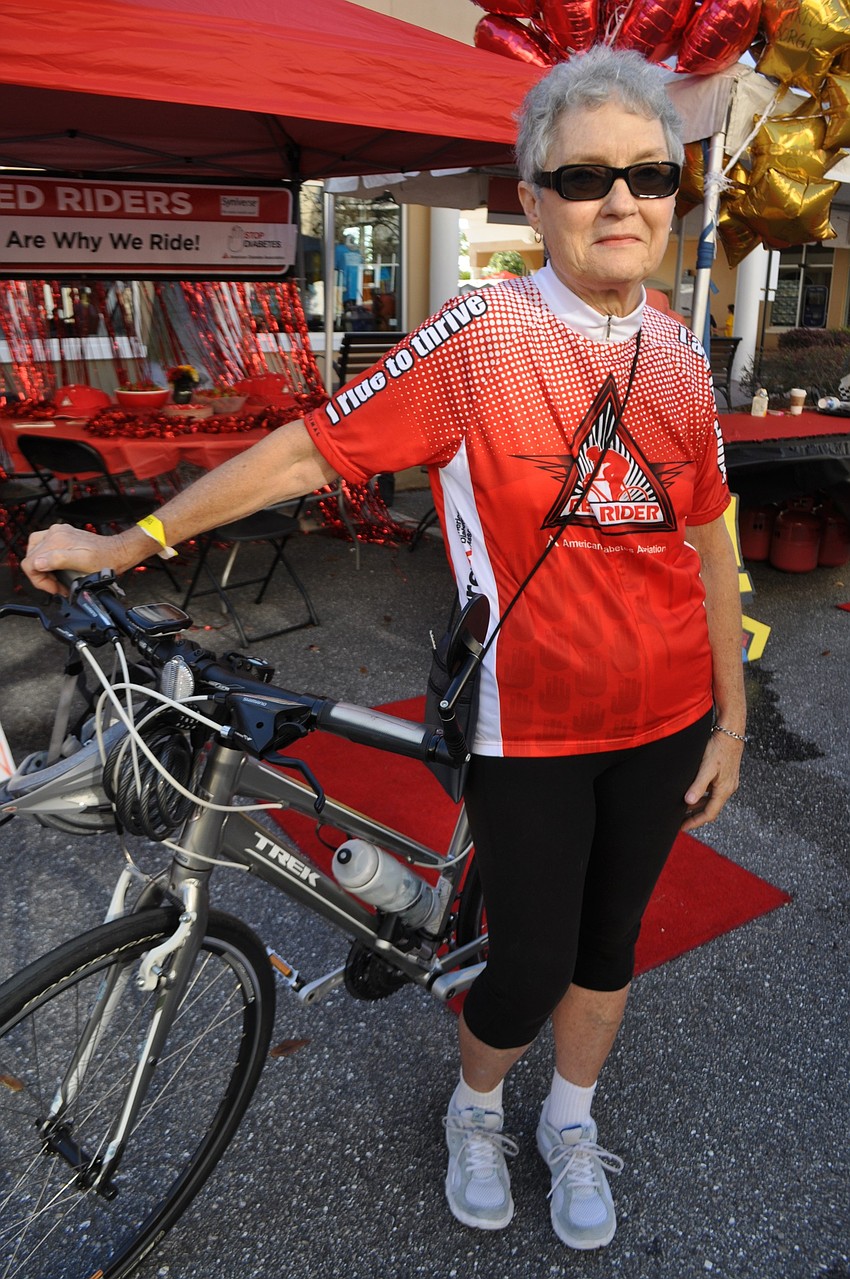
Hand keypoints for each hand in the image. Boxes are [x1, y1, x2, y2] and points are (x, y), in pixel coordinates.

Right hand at [22, 524, 136, 594]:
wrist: (118, 551)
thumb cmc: (105, 559)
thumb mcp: (83, 562)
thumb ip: (59, 560)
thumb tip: (38, 563)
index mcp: (56, 540)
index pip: (30, 562)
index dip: (38, 580)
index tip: (53, 588)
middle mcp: (55, 533)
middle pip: (32, 558)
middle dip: (42, 576)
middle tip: (57, 586)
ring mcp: (58, 533)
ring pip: (36, 553)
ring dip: (43, 569)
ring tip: (57, 580)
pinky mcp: (63, 536)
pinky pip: (46, 549)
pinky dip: (49, 562)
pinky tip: (59, 570)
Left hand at [681, 730, 743, 831]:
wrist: (731, 731)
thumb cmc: (718, 748)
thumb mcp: (706, 767)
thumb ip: (698, 785)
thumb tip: (689, 802)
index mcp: (724, 790)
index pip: (709, 814)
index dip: (695, 822)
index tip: (681, 828)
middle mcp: (728, 788)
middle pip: (710, 809)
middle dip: (695, 816)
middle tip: (679, 821)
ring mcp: (728, 782)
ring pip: (711, 800)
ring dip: (698, 806)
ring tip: (682, 809)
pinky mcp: (725, 775)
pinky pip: (712, 791)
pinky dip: (702, 795)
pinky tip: (692, 792)